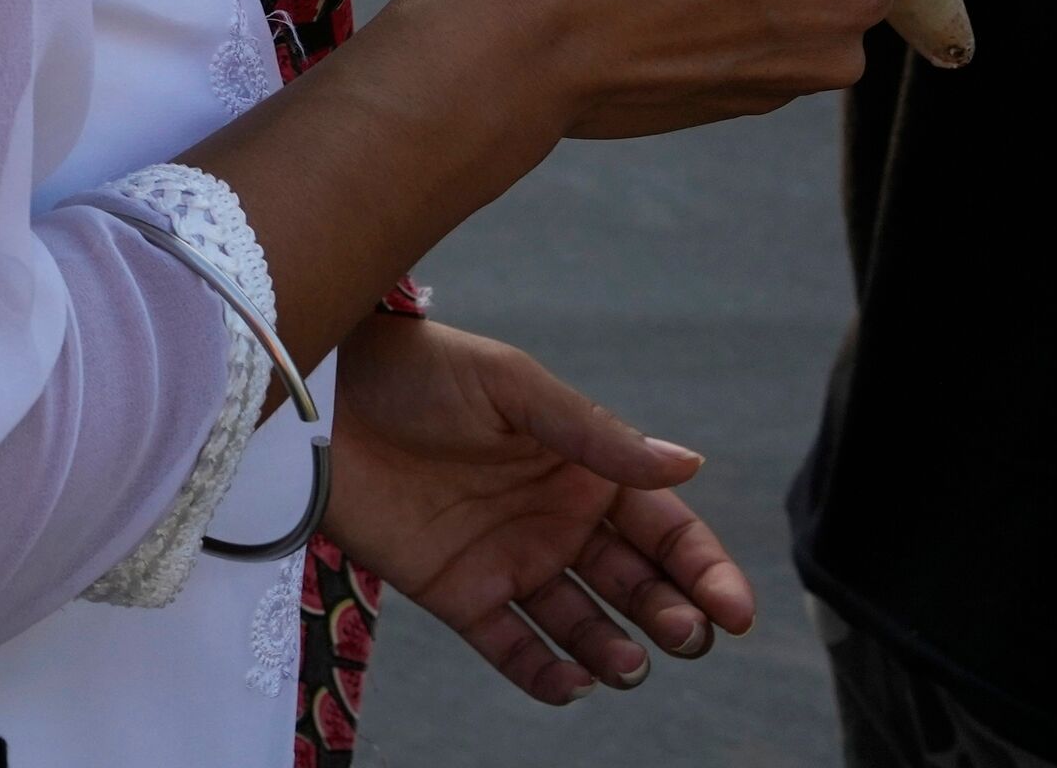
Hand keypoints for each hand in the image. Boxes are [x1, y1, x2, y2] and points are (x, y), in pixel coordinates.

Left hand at [325, 316, 752, 703]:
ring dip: (615, 650)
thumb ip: (594, 435)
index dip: (704, 570)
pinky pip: (514, 646)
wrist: (322, 398)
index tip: (735, 612)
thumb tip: (688, 464)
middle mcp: (557, 520)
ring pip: (583, 623)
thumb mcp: (512, 388)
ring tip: (629, 664)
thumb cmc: (419, 372)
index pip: (664, 529)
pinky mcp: (460, 593)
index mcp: (583, 467)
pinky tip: (573, 683)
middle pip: (636, 584)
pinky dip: (546, 672)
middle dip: (671, 615)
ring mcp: (511, 560)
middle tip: (689, 636)